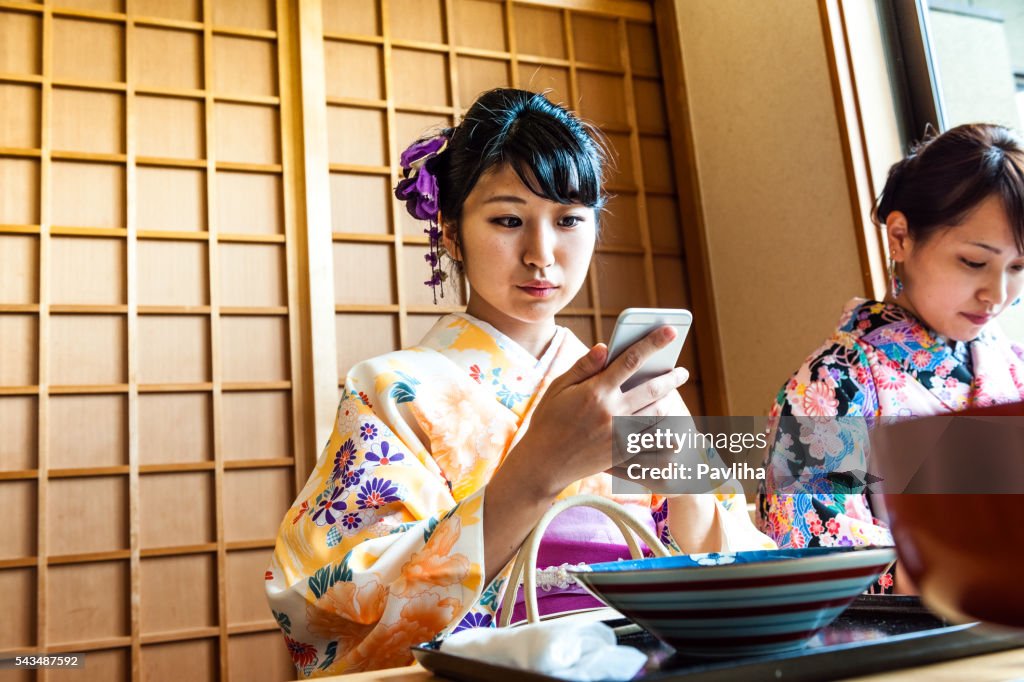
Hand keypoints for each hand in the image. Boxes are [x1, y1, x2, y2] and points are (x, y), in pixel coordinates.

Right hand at [503, 326, 690, 498]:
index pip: (631, 360)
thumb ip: (583, 366)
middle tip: (682, 371)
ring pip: (656, 413)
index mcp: (596, 391)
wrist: (543, 463)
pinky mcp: (621, 453)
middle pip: (652, 388)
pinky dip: (663, 430)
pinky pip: (651, 439)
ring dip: (669, 401)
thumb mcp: (558, 388)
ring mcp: (619, 434)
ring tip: (672, 394)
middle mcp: (612, 412)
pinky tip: (669, 425)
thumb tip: (605, 346)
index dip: (653, 343)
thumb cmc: (547, 421)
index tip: (670, 331)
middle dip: (671, 376)